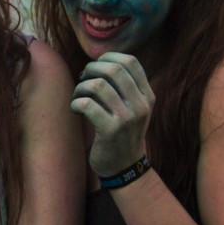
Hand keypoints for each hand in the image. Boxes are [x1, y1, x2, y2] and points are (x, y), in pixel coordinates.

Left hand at [69, 52, 154, 177]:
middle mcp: (140, 105)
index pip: (131, 62)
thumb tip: (99, 61)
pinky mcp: (110, 131)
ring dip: (81, 87)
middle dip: (92, 69)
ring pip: (97, 85)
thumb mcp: (134, 109)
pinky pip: (87, 104)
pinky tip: (76, 109)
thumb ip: (125, 87)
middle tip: (83, 79)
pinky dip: (76, 102)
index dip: (109, 57)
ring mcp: (126, 119)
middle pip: (113, 69)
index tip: (96, 66)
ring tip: (78, 96)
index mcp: (147, 96)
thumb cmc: (123, 133)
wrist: (125, 167)